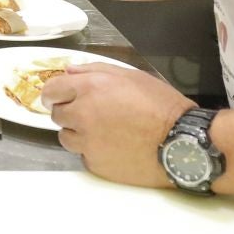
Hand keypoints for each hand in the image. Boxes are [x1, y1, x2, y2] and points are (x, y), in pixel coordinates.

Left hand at [42, 62, 192, 186]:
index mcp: (90, 88)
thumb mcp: (131, 76)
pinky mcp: (95, 164)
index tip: (58, 97)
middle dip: (69, 111)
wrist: (180, 143)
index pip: (52, 90)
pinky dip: (92, 150)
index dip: (54, 93)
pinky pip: (83, 155)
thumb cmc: (161, 105)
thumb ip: (95, 70)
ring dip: (77, 132)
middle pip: (57, 115)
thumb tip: (69, 72)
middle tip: (91, 113)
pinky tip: (113, 146)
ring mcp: (87, 142)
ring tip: (103, 131)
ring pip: (66, 137)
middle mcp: (83, 115)